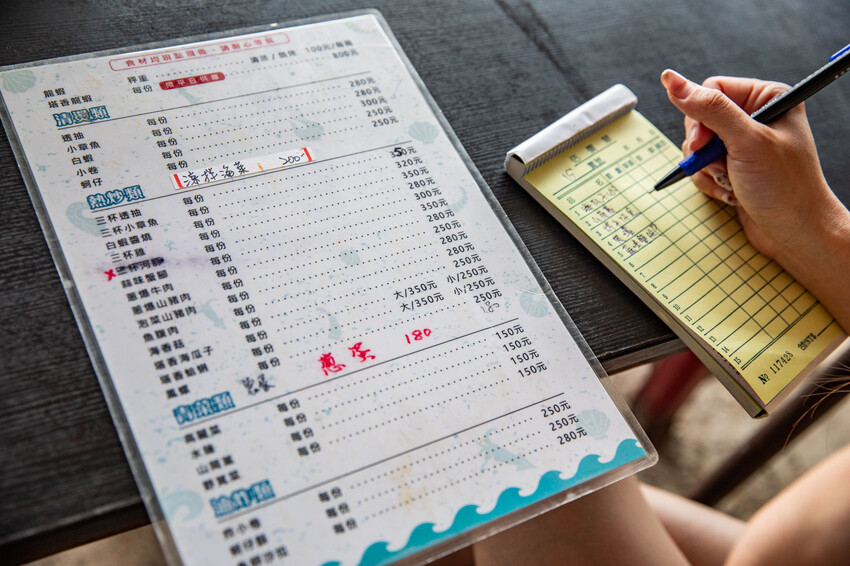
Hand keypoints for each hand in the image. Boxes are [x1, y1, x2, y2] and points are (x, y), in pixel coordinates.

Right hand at [660, 71, 849, 330]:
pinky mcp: (735, 166)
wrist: (796, 233)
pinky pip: (703, 166)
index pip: (712, 89)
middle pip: (700, 118)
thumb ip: (709, 109)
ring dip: (706, 169)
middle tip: (718, 165)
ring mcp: (744, 143)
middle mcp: (756, 116)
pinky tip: (730, 193)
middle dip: (702, 148)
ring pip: (698, 146)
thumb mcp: (745, 142)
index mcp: (767, 97)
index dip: (699, 116)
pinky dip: (709, 182)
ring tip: (729, 182)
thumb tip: (672, 80)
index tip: (702, 143)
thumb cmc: (784, 187)